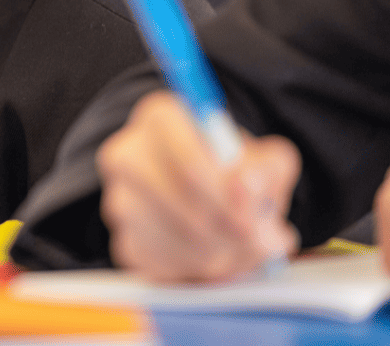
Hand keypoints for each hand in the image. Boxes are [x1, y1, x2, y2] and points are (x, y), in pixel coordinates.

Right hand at [97, 91, 299, 281]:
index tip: (249, 206)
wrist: (212, 200)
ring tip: (247, 249)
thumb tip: (248, 185)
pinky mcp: (126, 244)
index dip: (218, 184)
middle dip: (222, 223)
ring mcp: (121, 201)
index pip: (181, 149)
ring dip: (218, 252)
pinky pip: (164, 265)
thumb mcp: (263, 158)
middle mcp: (128, 154)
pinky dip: (200, 271)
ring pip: (171, 235)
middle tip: (255, 238)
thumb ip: (268, 167)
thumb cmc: (234, 172)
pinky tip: (222, 259)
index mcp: (160, 118)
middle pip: (173, 194)